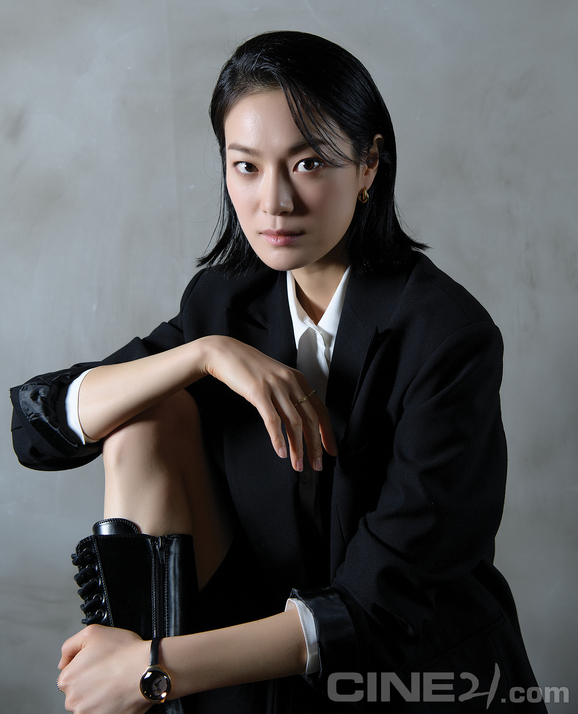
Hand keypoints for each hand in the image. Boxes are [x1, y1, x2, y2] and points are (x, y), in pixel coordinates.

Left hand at [57, 625, 150, 713]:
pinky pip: (102, 710)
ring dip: (99, 694)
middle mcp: (73, 700)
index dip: (85, 665)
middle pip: (78, 690)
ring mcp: (87, 713)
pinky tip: (117, 693)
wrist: (147, 669)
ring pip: (89, 702)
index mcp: (67, 679)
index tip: (98, 662)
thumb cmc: (124, 652)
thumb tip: (63, 661)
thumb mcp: (93, 633)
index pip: (69, 673)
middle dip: (91, 681)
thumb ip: (70, 646)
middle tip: (108, 671)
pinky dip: (109, 704)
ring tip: (115, 681)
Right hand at [199, 335, 337, 470]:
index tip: (330, 451)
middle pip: (311, 419)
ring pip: (294, 423)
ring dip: (298, 448)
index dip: (327, 432)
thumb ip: (288, 393)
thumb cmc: (249, 369)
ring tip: (298, 465)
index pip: (320, 410)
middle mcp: (290, 382)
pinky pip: (272, 420)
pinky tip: (281, 452)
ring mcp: (275, 386)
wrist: (225, 353)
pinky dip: (278, 439)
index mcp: (298, 379)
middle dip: (315, 446)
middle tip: (316, 466)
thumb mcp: (276, 377)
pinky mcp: (258, 392)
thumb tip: (298, 420)